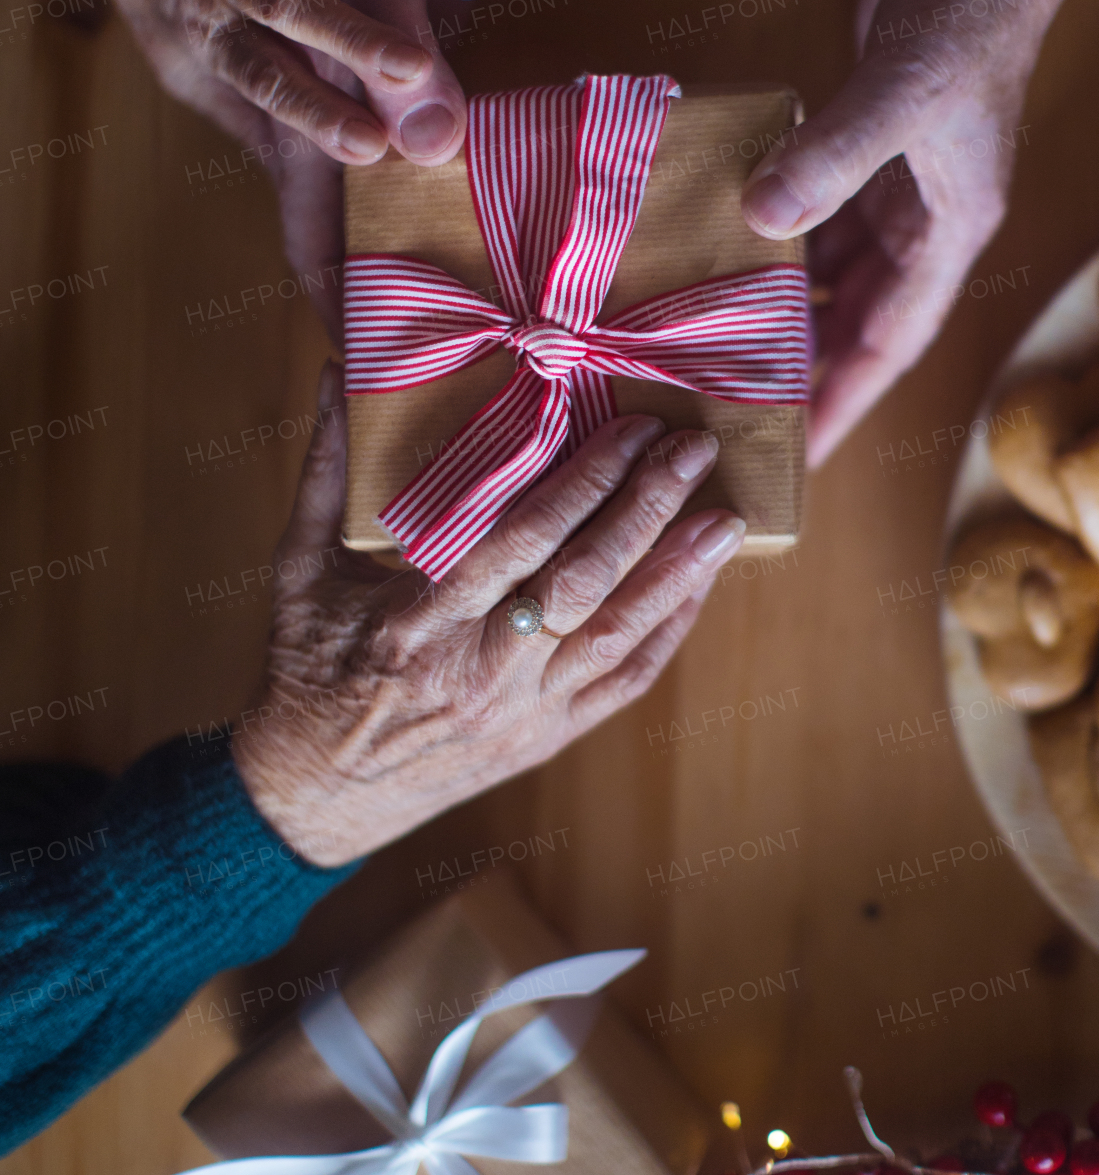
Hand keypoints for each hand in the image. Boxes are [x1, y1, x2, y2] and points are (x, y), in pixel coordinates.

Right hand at [232, 364, 745, 864]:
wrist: (313, 797)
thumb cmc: (306, 668)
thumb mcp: (298, 568)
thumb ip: (324, 472)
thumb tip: (343, 376)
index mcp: (418, 624)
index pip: (520, 541)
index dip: (584, 482)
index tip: (629, 428)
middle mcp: (480, 672)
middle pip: (583, 582)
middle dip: (647, 510)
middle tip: (692, 450)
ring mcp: (521, 713)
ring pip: (617, 636)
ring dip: (677, 573)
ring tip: (724, 518)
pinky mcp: (546, 741)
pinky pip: (623, 683)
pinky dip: (667, 632)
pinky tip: (698, 586)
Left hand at [741, 0, 1098, 464]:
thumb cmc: (973, 7)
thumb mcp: (906, 89)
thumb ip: (832, 158)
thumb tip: (761, 223)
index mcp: (951, 229)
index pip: (888, 341)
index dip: (840, 400)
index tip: (794, 455)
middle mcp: (923, 216)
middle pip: (853, 316)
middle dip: (798, 363)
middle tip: (726, 406)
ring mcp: (893, 176)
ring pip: (828, 264)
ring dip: (778, 298)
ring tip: (707, 340)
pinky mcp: (863, 134)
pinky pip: (810, 203)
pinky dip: (770, 225)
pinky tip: (720, 244)